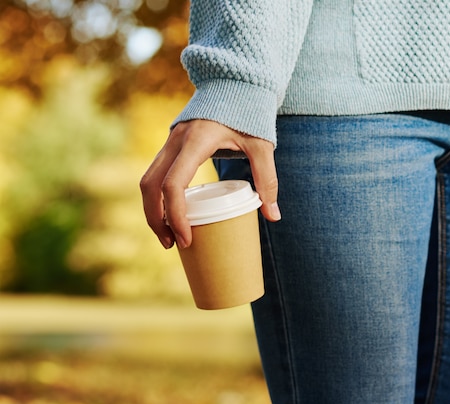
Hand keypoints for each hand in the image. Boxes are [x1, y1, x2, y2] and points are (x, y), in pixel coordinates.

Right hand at [140, 119, 280, 248]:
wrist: (234, 82)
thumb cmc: (249, 113)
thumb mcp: (262, 145)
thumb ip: (268, 179)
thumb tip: (273, 216)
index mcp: (196, 140)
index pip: (174, 184)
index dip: (176, 215)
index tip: (186, 238)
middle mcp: (175, 140)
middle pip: (150, 186)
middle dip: (156, 219)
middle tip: (172, 245)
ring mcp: (169, 141)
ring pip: (146, 180)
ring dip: (152, 210)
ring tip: (168, 236)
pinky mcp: (170, 145)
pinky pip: (154, 174)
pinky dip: (156, 197)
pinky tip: (170, 214)